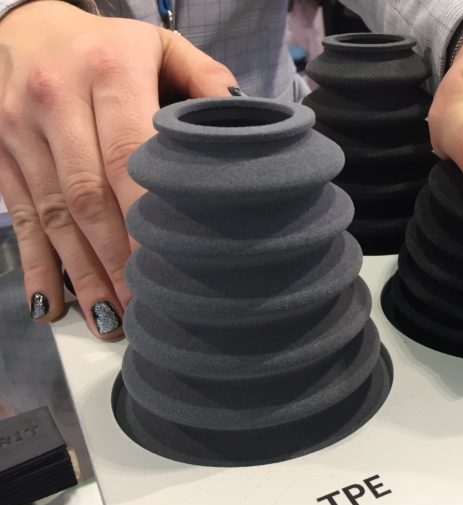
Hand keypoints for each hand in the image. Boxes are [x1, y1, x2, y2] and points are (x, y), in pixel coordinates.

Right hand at [0, 1, 236, 336]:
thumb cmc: (109, 44)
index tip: (172, 264)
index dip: (149, 217)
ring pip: (55, 215)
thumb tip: (244, 124)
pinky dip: (36, 265)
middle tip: (148, 308)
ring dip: (83, 275)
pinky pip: (20, 217)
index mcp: (108, 71)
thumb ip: (205, 80)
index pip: (129, 156)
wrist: (26, 23)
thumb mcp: (161, 46)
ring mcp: (19, 129)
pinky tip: (53, 305)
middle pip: (90, 196)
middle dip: (119, 260)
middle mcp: (56, 100)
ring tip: (112, 321)